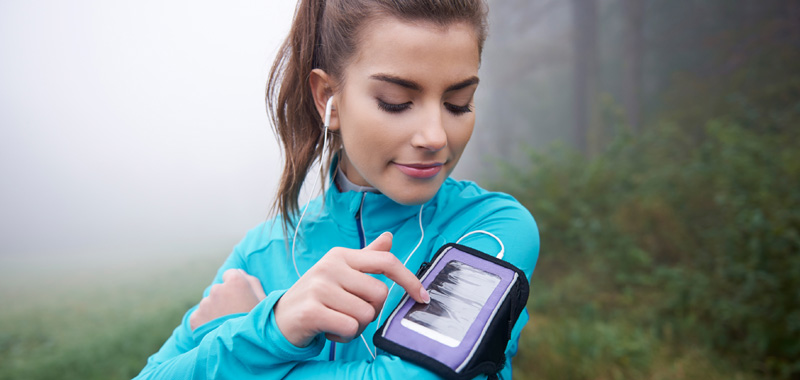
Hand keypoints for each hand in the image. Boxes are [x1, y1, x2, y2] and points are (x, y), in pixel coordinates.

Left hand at [189, 268, 266, 329]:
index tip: (240, 297)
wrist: (245, 347)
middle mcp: (217, 289)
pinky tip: (217, 330)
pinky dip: (206, 321)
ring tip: (226, 325)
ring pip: (209, 303)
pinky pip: (200, 315)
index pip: (230, 274)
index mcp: (235, 281)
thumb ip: (251, 281)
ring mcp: (205, 303)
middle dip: (224, 298)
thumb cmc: (260, 322)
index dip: (236, 286)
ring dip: (215, 310)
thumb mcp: (263, 299)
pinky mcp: (196, 318)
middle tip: (234, 314)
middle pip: (219, 289)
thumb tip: (239, 272)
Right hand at [273, 232, 429, 346]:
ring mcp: (319, 287)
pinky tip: (329, 330)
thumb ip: (367, 257)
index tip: (423, 296)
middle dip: (372, 311)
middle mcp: (330, 267)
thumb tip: (389, 237)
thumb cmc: (318, 295)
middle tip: (351, 312)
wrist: (280, 318)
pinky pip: (350, 328)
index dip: (409, 280)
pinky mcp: (311, 311)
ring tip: (338, 320)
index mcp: (341, 256)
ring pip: (366, 314)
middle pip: (380, 294)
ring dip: (357, 326)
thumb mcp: (341, 272)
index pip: (386, 262)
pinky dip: (344, 336)